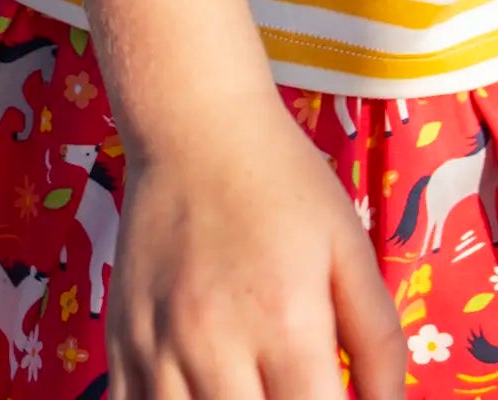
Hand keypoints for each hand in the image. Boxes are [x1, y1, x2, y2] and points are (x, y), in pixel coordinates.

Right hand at [108, 98, 404, 399]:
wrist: (195, 124)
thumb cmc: (282, 181)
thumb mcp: (349, 247)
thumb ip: (378, 341)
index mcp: (286, 323)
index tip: (332, 399)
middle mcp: (215, 347)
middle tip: (291, 389)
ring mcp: (158, 348)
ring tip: (248, 387)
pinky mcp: (119, 343)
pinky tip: (196, 392)